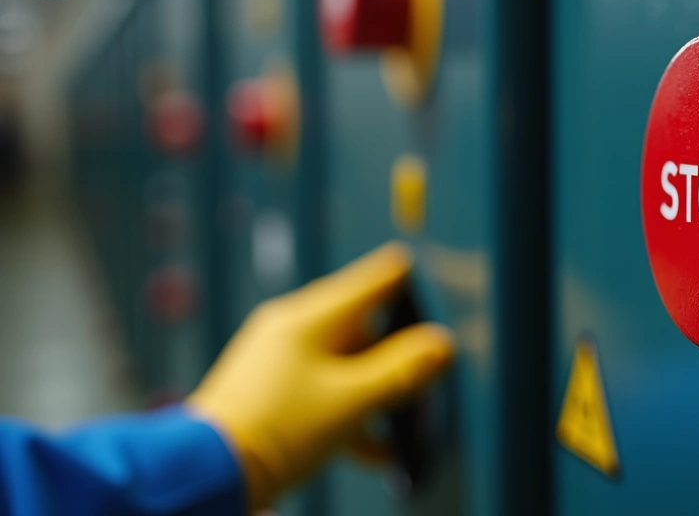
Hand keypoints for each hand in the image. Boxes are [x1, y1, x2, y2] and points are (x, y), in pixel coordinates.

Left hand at [187, 242, 454, 509]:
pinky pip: (322, 391)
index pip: (370, 281)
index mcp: (309, 318)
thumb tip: (443, 344)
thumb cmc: (277, 430)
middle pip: (361, 328)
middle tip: (426, 378)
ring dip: (376, 392)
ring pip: (344, 365)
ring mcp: (277, 361)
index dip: (405, 280)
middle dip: (396, 356)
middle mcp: (291, 331)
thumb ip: (401, 371)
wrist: (207, 470)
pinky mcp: (269, 393)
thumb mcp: (352, 400)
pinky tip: (374, 448)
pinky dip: (350, 411)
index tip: (427, 277)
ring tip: (402, 424)